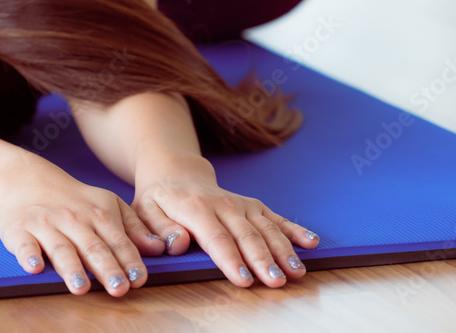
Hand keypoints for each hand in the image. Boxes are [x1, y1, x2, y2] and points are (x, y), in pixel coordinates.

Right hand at [0, 158, 165, 295]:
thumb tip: (158, 248)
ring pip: (61, 248)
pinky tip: (34, 268)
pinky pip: (24, 244)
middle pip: (92, 247)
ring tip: (81, 288)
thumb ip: (133, 228)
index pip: (118, 240)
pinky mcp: (19, 230)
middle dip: (107, 268)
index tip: (139, 279)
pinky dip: (28, 256)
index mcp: (99, 213)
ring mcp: (46, 224)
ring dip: (71, 268)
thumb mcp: (108, 205)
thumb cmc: (74, 201)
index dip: (129, 260)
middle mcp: (74, 219)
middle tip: (118, 289)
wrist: (27, 181)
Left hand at [131, 155, 319, 287]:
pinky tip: (311, 242)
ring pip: (267, 228)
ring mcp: (242, 204)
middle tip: (276, 282)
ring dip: (284, 251)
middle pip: (247, 235)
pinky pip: (277, 217)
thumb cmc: (159, 198)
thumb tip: (177, 244)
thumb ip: (159, 228)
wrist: (176, 172)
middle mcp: (224, 204)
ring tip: (296, 272)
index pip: (216, 238)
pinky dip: (295, 230)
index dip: (230, 260)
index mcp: (196, 208)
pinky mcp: (254, 205)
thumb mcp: (145, 211)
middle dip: (263, 260)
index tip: (243, 279)